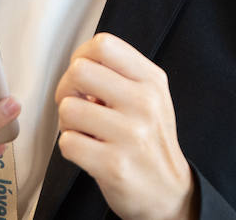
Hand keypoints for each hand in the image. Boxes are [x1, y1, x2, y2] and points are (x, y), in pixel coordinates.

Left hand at [54, 33, 196, 219]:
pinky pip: (67, 142)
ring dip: (67, 122)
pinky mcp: (114, 165)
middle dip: (67, 88)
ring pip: (68, 108)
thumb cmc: (150, 140)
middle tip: (76, 104)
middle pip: (79, 71)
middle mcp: (144, 103)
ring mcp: (130, 134)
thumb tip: (78, 65)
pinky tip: (87, 151)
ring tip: (84, 131)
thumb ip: (119, 75)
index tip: (82, 76)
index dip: (81, 56)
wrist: (168, 192)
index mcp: (151, 80)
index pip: (103, 45)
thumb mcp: (150, 97)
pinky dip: (70, 147)